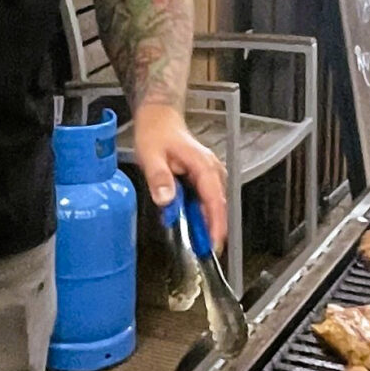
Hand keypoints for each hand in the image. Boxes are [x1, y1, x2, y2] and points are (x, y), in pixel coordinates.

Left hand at [132, 100, 227, 255]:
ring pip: (214, 206)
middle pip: (218, 207)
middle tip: (204, 252)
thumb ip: (159, 178)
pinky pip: (207, 201)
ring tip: (198, 245)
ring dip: (207, 225)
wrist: (159, 118)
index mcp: (203, 166)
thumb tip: (166, 200)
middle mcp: (212, 171)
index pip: (215, 200)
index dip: (215, 225)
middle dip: (213, 231)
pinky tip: (192, 227)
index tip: (213, 244)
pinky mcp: (205, 179)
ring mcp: (211, 175)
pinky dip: (201, 216)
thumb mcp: (151, 155)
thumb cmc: (156, 134)